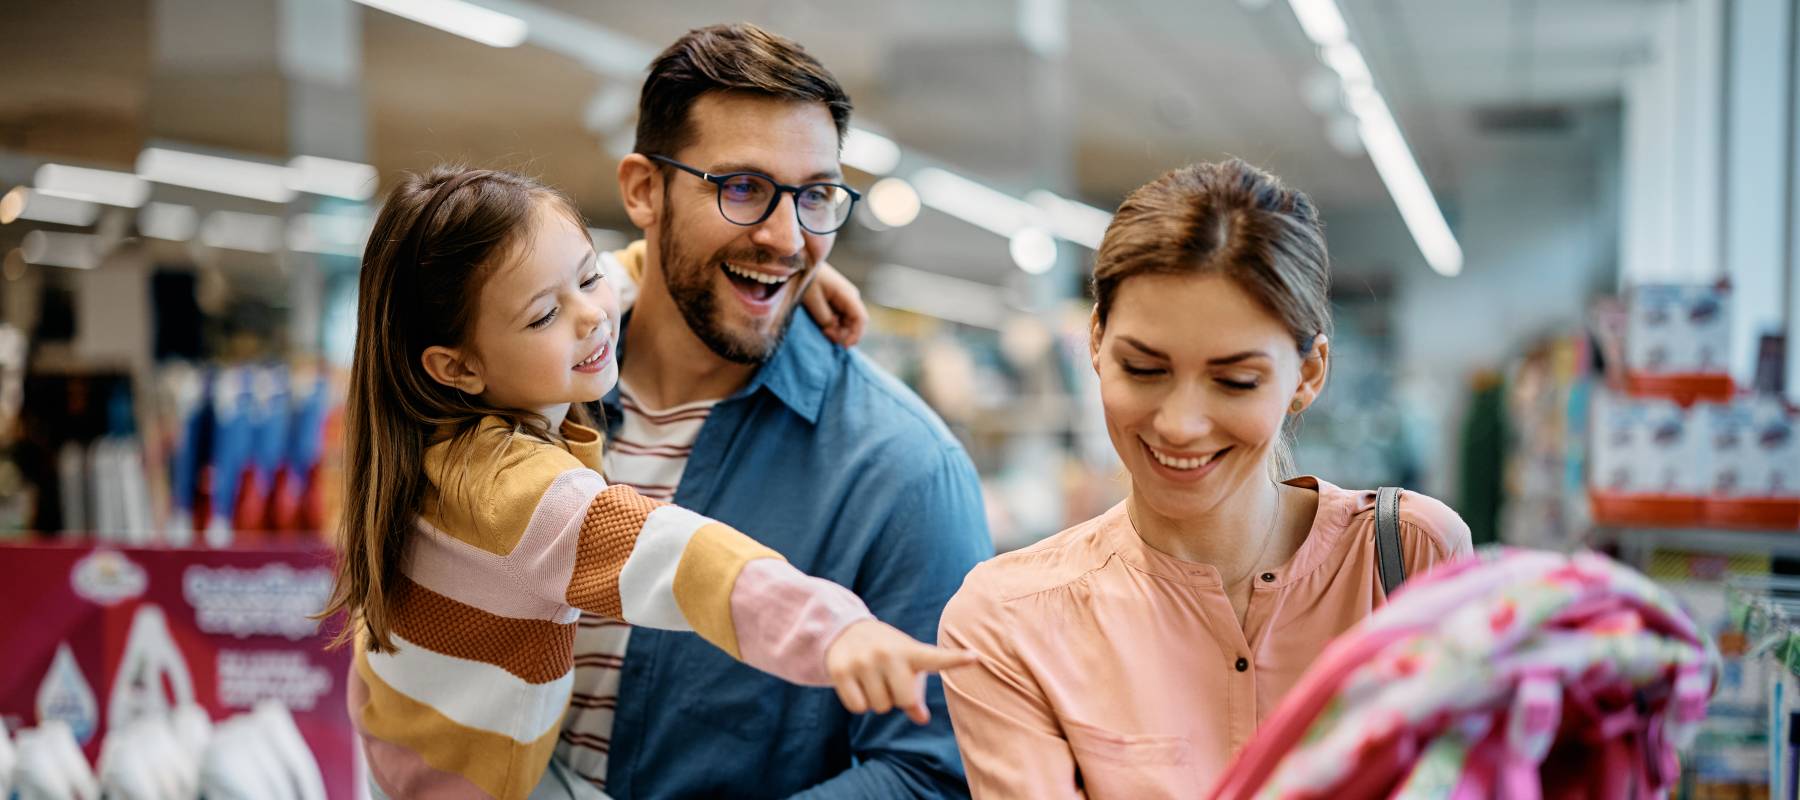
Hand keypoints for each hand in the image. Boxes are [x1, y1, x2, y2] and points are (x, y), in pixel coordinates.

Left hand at [803, 261, 866, 346]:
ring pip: (849, 322)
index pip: (861, 319)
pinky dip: (835, 324)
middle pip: (856, 323)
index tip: (843, 345)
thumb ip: (825, 318)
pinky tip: (823, 324)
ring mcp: (845, 298)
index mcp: (847, 295)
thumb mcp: (813, 301)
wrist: (799, 261)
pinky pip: (842, 317)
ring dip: (839, 330)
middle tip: (825, 333)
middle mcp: (851, 297)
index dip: (855, 335)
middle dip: (844, 334)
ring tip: (823, 329)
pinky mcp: (838, 300)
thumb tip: (835, 331)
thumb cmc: (805, 278)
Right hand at [825, 619, 977, 724]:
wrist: (845, 630)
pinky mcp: (840, 670)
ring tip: (872, 677)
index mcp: (911, 651)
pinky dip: (859, 702)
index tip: (975, 657)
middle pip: (903, 701)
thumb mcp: (907, 666)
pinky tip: (856, 682)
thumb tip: (921, 718)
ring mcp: (863, 661)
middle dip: (897, 699)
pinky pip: (858, 707)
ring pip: (879, 707)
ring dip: (877, 700)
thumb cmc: (888, 655)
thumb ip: (916, 693)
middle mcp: (888, 654)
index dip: (956, 659)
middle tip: (889, 680)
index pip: (936, 658)